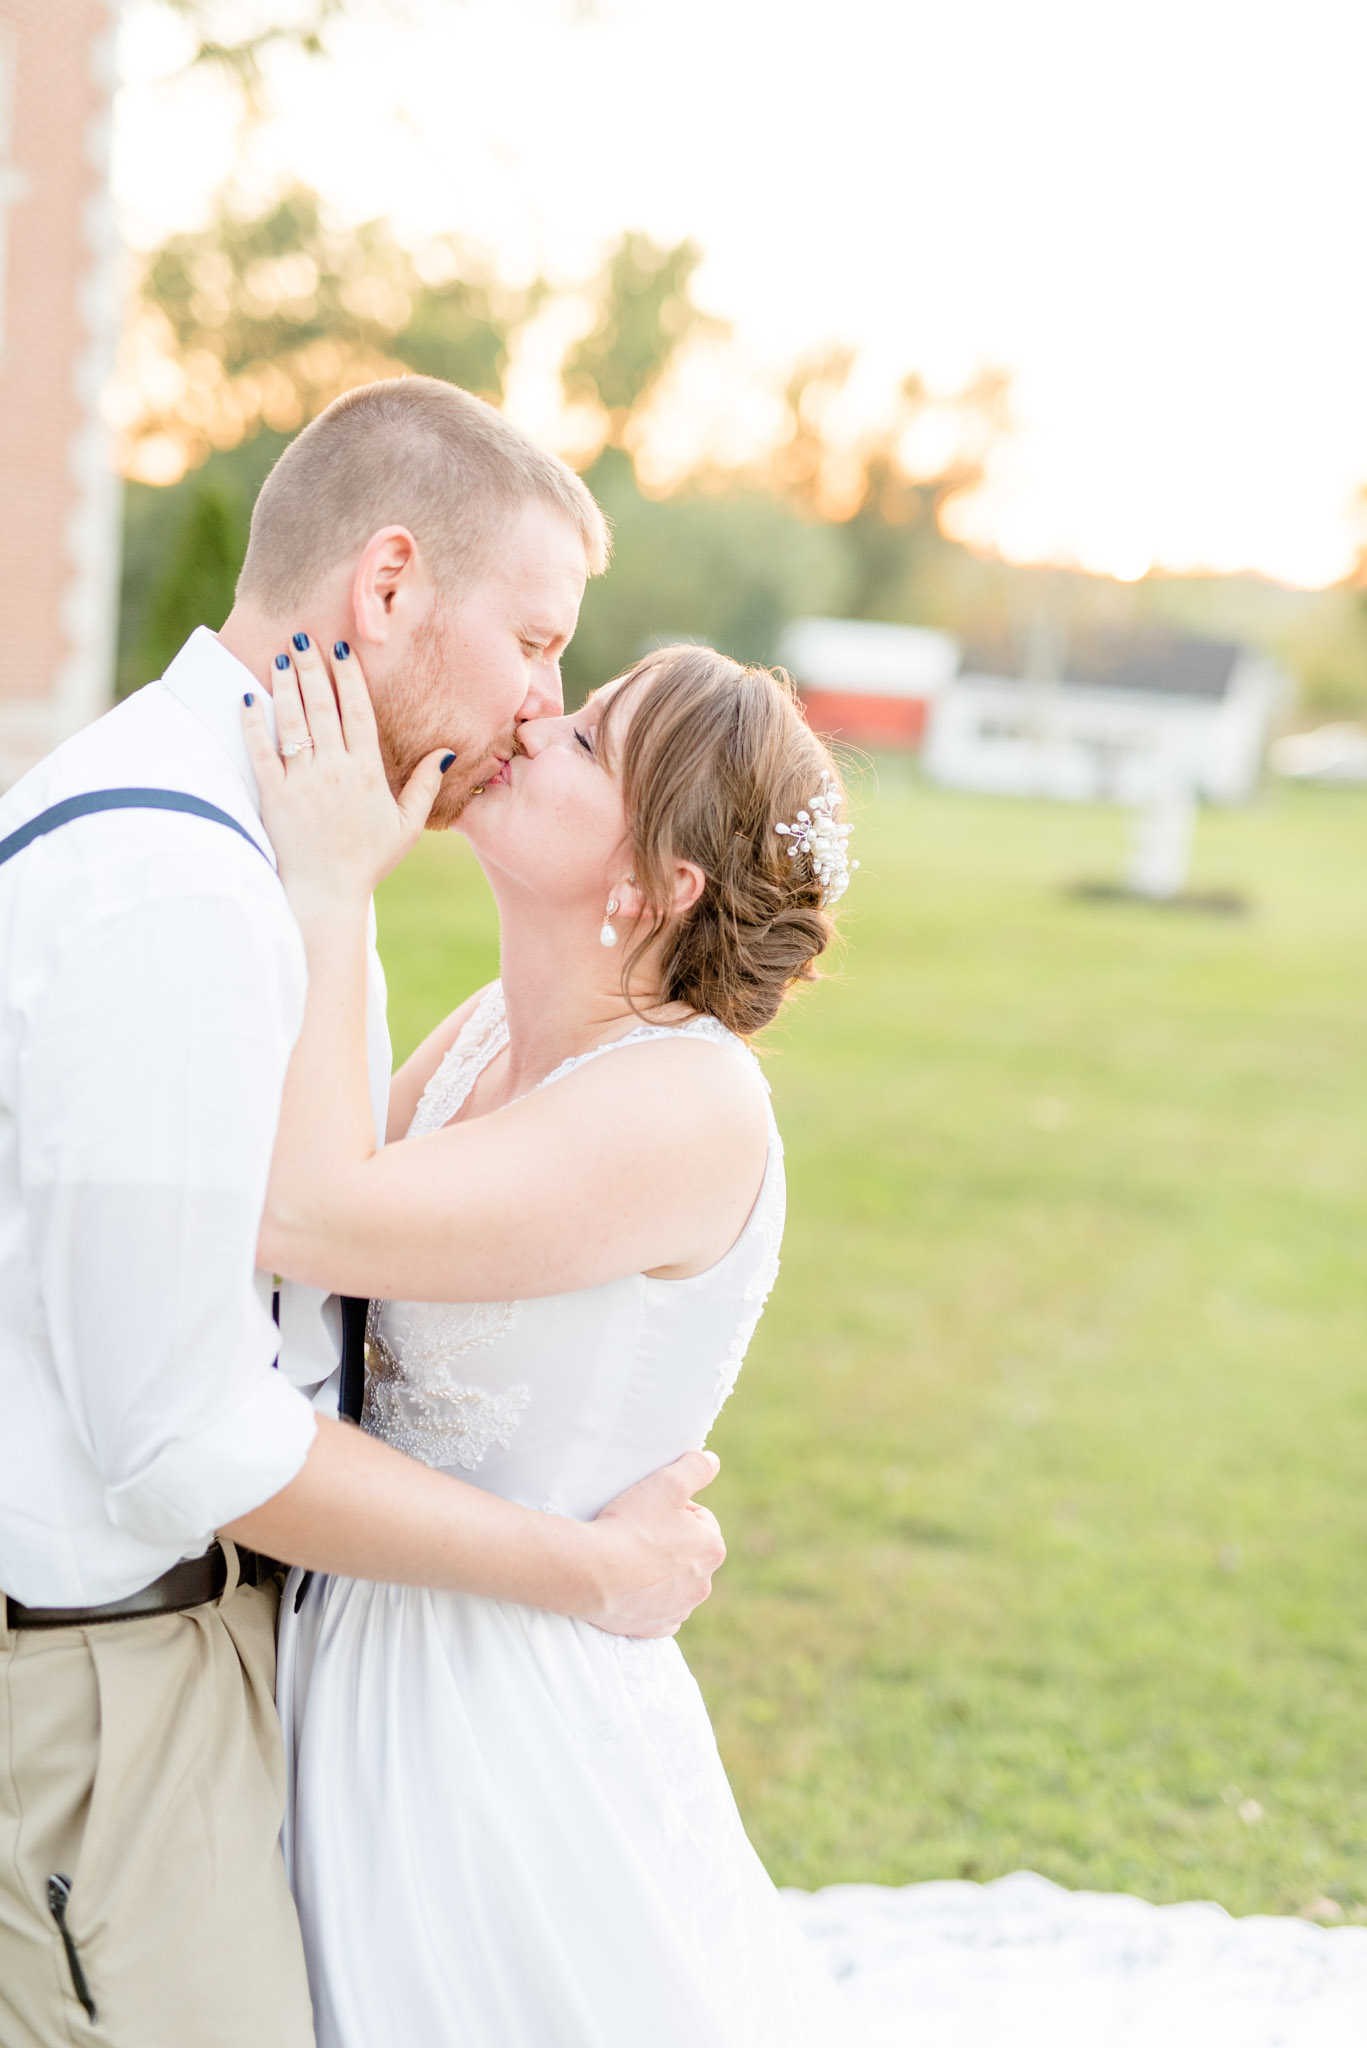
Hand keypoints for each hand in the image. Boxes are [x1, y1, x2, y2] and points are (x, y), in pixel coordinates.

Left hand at [241, 635, 451, 904]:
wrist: (327, 894)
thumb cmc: (368, 860)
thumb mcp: (406, 825)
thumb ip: (425, 785)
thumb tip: (446, 752)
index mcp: (366, 772)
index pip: (357, 713)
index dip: (349, 678)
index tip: (341, 650)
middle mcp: (334, 771)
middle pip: (322, 707)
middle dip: (312, 668)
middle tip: (303, 636)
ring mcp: (302, 783)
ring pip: (292, 723)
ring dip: (285, 686)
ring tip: (280, 657)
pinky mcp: (274, 797)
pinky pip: (261, 753)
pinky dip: (253, 724)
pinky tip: (248, 699)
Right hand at [581, 1450, 726, 1637]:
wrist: (590, 1572)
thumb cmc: (629, 1525)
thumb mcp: (667, 1482)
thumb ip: (695, 1468)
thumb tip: (714, 1461)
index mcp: (712, 1549)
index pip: (700, 1519)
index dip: (674, 1509)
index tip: (649, 1511)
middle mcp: (703, 1584)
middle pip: (688, 1552)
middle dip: (668, 1541)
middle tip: (637, 1532)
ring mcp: (679, 1610)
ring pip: (674, 1582)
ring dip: (658, 1571)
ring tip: (628, 1558)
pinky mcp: (655, 1629)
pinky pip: (658, 1610)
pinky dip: (647, 1598)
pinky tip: (628, 1586)